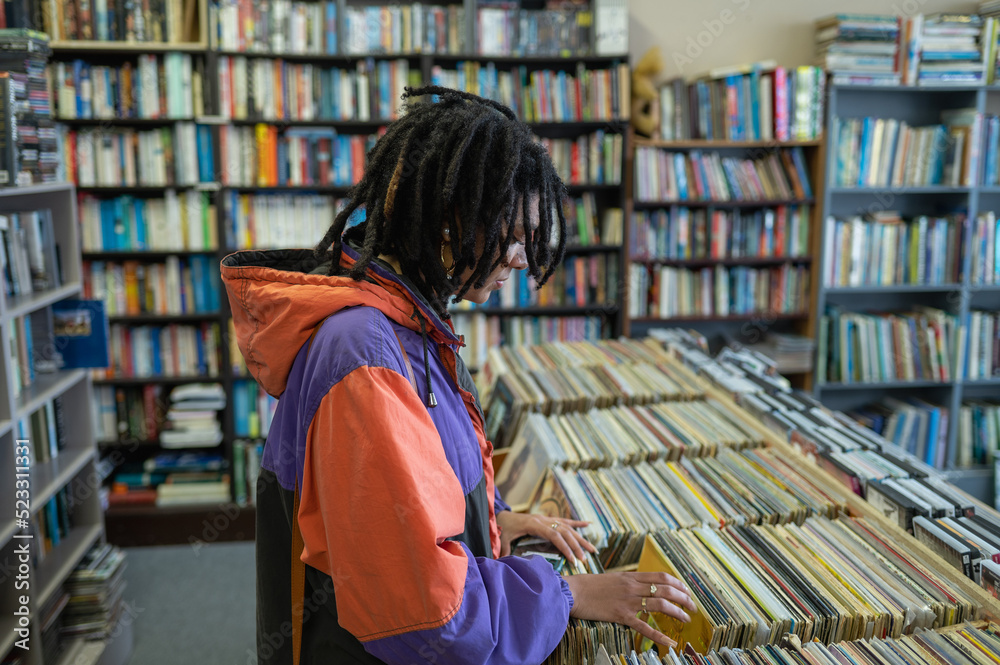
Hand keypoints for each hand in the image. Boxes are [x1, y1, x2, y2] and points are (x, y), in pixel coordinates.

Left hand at [496, 511, 596, 563]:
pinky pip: (565, 521)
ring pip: (568, 528)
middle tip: (584, 560)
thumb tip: (504, 561)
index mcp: (534, 524)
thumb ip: (505, 548)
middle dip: (576, 546)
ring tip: (593, 550)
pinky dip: (577, 523)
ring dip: (581, 539)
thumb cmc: (504, 528)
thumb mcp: (503, 538)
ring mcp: (547, 519)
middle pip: (564, 532)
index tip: (572, 559)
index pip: (554, 536)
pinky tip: (589, 524)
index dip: (564, 547)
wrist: (503, 515)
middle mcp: (544, 520)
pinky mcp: (549, 519)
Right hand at [564, 572, 695, 646]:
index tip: (686, 591)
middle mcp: (632, 586)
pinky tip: (670, 642)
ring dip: (677, 612)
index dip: (678, 583)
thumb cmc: (589, 586)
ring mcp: (628, 601)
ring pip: (660, 604)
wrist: (573, 592)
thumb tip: (642, 584)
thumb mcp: (612, 578)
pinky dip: (659, 635)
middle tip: (692, 607)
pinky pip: (644, 626)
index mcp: (631, 576)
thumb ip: (628, 581)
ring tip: (686, 620)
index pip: (661, 577)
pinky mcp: (621, 615)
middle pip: (666, 589)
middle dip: (683, 598)